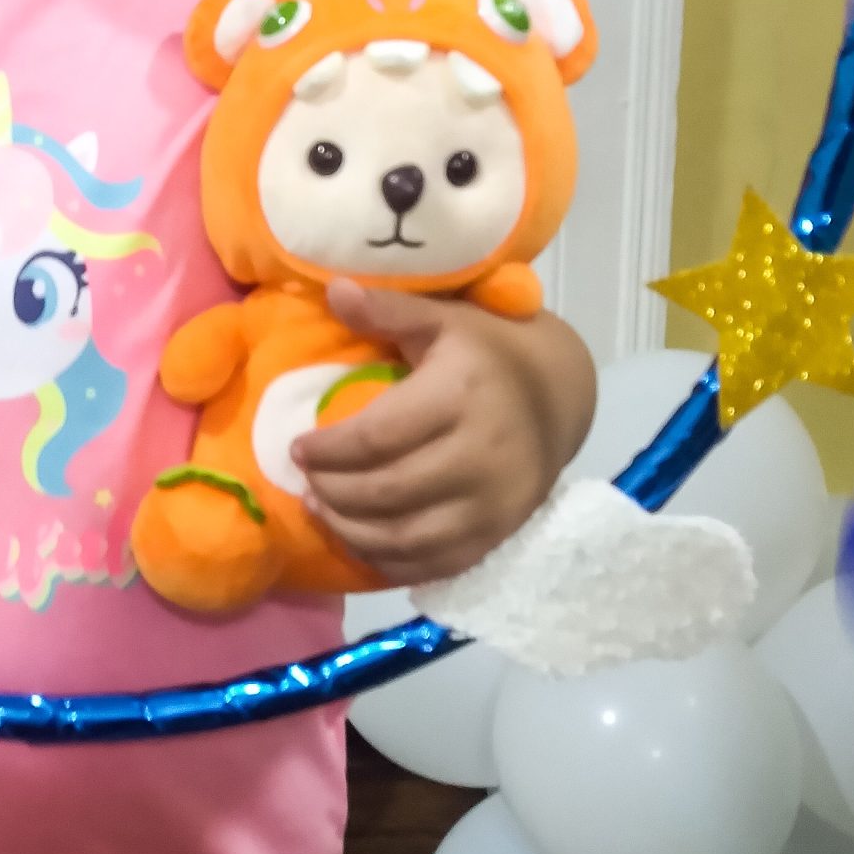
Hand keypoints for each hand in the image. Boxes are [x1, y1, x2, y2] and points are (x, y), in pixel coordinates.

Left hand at [292, 279, 596, 586]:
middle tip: (305, 482)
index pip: (378, 437)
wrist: (555, 395)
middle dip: (333, 493)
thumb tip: (333, 289)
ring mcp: (494, 503)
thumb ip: (386, 308)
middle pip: (387, 491)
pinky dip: (389, 561)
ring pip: (407, 538)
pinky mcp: (498, 534)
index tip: (297, 448)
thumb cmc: (485, 351)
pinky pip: (434, 565)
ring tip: (321, 510)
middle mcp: (482, 454)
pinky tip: (360, 541)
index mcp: (462, 395)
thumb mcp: (441, 319)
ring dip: (352, 531)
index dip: (328, 450)